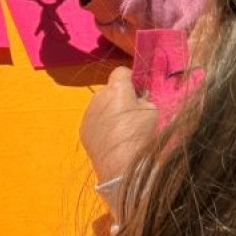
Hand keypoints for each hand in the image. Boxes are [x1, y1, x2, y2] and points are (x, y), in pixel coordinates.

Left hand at [80, 66, 158, 185]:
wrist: (120, 163)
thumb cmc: (140, 133)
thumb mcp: (152, 110)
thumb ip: (143, 99)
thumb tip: (137, 97)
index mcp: (116, 89)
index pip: (121, 72)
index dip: (131, 79)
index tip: (138, 91)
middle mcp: (98, 97)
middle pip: (109, 89)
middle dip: (119, 96)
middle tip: (131, 111)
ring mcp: (88, 114)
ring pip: (100, 104)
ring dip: (109, 109)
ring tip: (120, 127)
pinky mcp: (83, 129)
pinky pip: (94, 119)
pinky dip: (101, 123)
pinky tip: (110, 137)